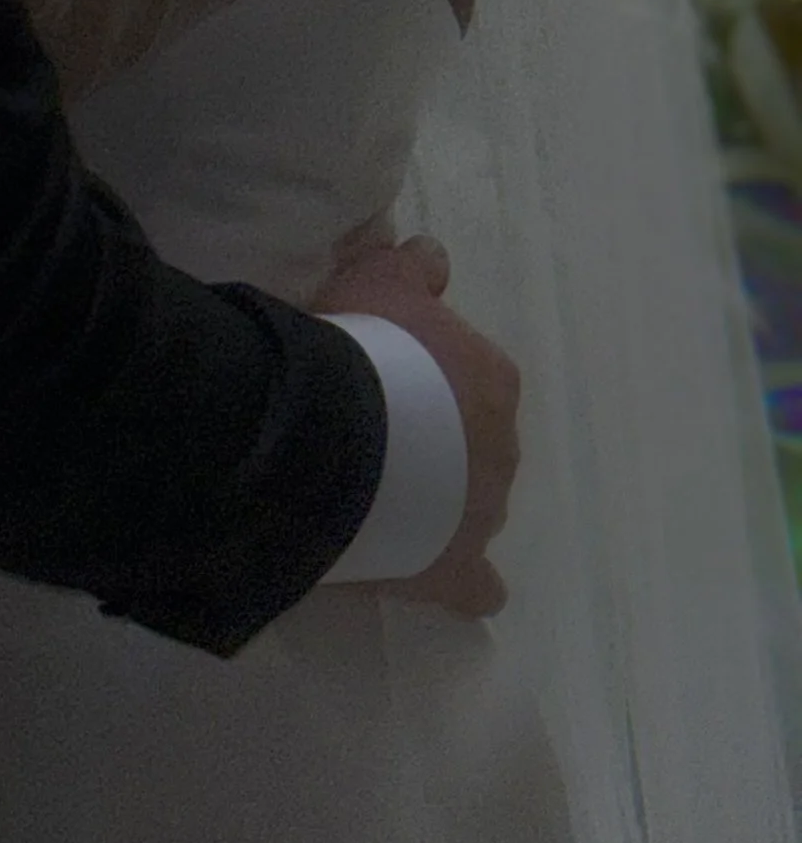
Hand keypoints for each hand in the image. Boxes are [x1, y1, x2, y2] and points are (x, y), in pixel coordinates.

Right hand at [315, 234, 520, 620]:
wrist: (338, 432)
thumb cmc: (362, 346)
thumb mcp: (379, 278)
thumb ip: (414, 266)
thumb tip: (434, 256)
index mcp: (492, 379)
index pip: (472, 378)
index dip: (428, 379)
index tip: (385, 377)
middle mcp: (502, 448)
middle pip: (475, 443)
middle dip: (439, 443)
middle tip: (379, 434)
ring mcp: (485, 513)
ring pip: (474, 506)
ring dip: (441, 501)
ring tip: (381, 494)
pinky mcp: (456, 569)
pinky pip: (477, 585)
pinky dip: (465, 582)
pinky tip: (437, 578)